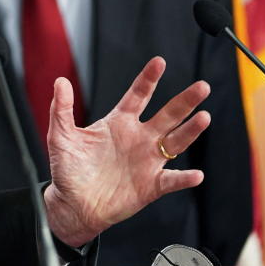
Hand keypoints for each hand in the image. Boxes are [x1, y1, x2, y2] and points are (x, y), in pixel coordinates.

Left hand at [43, 56, 209, 246]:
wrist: (73, 204)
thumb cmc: (68, 169)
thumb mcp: (61, 135)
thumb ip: (62, 108)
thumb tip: (60, 82)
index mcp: (118, 123)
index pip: (138, 95)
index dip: (148, 79)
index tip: (159, 62)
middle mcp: (138, 138)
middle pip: (167, 115)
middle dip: (185, 101)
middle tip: (202, 86)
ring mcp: (147, 161)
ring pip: (176, 142)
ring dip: (190, 131)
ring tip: (204, 117)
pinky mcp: (150, 186)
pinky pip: (171, 180)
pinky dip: (184, 178)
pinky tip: (195, 174)